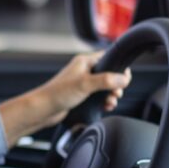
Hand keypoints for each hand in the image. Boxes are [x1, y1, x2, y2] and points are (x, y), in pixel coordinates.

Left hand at [0, 51, 131, 146]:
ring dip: (111, 95)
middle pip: (110, 74)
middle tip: (116, 93)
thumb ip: (106, 80)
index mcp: (85, 61)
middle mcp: (84, 71)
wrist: (43, 110)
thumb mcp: (85, 84)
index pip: (108, 57)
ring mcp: (83, 84)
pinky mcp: (81, 96)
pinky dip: (104, 101)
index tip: (125, 78)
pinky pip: (98, 97)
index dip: (119, 67)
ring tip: (110, 102)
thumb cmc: (58, 94)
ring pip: (105, 87)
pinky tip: (105, 107)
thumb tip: (124, 78)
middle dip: (116, 85)